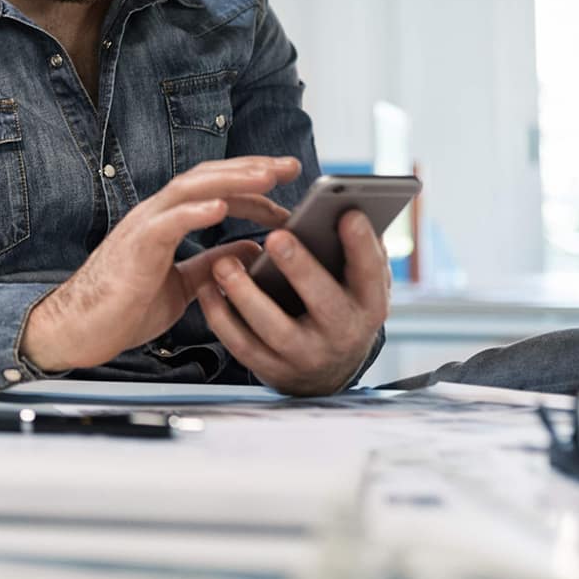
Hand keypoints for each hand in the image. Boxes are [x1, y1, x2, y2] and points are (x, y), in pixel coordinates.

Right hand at [20, 157, 300, 372]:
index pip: (215, 192)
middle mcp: (155, 215)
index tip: (286, 192)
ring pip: (189, 189)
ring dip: (231, 181)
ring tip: (266, 178)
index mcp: (166, 222)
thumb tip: (252, 251)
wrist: (80, 330)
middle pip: (207, 178)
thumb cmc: (125, 308)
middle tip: (290, 167)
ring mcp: (143, 227)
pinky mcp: (134, 247)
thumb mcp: (184, 286)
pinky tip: (221, 207)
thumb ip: (213, 265)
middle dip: (251, 170)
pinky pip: (167, 223)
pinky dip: (194, 212)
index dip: (251, 189)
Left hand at [193, 210, 389, 395]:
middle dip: (301, 269)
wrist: (326, 372)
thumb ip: (357, 250)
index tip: (349, 213)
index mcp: (369, 306)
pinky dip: (221, 317)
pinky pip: (242, 345)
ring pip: (276, 329)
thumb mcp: (359, 284)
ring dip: (247, 295)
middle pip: (325, 303)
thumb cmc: (340, 305)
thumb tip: (345, 206)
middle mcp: (343, 335)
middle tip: (276, 237)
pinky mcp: (273, 370)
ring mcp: (306, 357)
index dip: (363, 245)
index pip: (371, 274)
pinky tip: (206, 286)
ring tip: (225, 263)